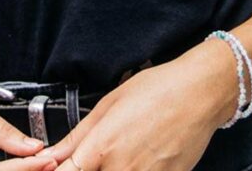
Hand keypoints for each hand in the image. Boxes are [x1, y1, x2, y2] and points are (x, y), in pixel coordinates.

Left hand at [31, 44, 235, 170]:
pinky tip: (144, 155)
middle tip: (102, 151)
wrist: (200, 94)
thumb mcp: (110, 104)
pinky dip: (137, 169)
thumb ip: (78, 136)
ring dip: (112, 169)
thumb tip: (51, 155)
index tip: (54, 167)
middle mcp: (122, 170)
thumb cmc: (157, 90)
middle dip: (88, 168)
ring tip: (127, 149)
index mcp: (103, 147)